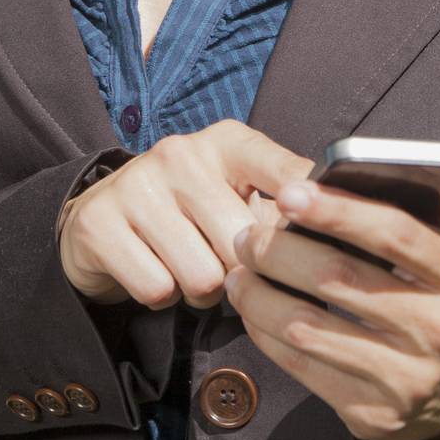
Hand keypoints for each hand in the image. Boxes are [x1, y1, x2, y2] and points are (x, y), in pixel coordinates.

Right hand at [59, 119, 313, 309]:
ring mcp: (137, 184)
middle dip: (240, 271)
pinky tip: (155, 270)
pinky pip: (158, 290)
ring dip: (201, 290)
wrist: (102, 220)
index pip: (281, 169)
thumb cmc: (191, 211)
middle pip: (242, 243)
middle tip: (222, 260)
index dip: (307, 205)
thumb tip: (340, 232)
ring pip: (203, 276)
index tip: (326, 223)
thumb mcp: (238, 195)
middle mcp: (181, 152)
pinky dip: (162, 297)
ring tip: (188, 265)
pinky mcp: (100, 223)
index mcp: (227, 142)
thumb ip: (283, 210)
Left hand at [223, 92, 439, 439]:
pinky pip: (304, 369)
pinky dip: (266, 334)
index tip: (289, 190)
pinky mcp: (375, 415)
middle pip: (343, 279)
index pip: (395, 234)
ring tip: (239, 263)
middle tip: (247, 228)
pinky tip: (251, 307)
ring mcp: (409, 377)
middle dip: (282, 250)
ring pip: (313, 327)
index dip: (339, 211)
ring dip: (262, 293)